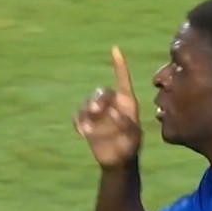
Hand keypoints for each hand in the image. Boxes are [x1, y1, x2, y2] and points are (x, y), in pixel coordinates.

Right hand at [74, 46, 141, 167]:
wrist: (118, 161)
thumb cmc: (130, 146)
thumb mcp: (133, 136)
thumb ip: (125, 124)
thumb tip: (113, 113)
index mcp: (127, 102)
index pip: (122, 80)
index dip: (119, 65)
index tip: (115, 49)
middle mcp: (112, 104)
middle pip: (101, 92)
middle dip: (98, 98)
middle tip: (96, 110)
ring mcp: (98, 112)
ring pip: (88, 103)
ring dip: (87, 109)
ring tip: (89, 124)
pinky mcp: (87, 122)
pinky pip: (78, 116)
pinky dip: (78, 121)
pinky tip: (82, 131)